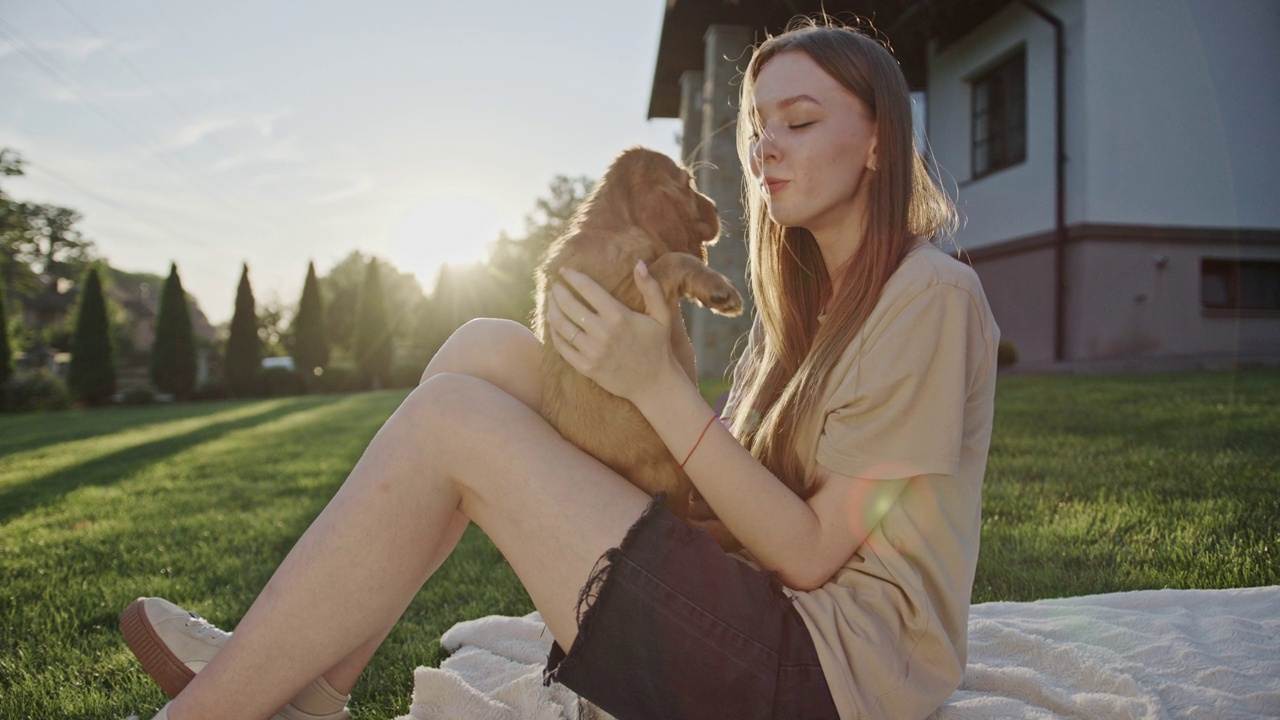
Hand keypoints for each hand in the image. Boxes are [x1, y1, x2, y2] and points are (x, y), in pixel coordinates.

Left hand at [548, 260, 679, 401]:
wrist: (655, 384)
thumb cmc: (658, 346)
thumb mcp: (662, 315)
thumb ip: (651, 288)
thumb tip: (639, 263)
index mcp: (619, 316)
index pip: (588, 289)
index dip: (573, 276)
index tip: (564, 270)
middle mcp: (603, 333)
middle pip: (570, 305)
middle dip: (558, 291)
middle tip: (554, 284)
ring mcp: (593, 352)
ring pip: (562, 325)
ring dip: (552, 309)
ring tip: (550, 300)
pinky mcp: (586, 367)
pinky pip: (562, 347)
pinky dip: (554, 332)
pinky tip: (553, 323)